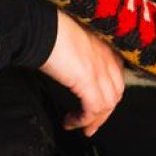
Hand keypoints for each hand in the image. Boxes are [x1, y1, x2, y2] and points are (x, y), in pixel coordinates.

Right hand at [39, 11, 124, 136]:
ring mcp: (100, 69)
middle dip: (105, 112)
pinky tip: (71, 122)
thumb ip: (80, 56)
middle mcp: (107, 58)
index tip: (98, 107)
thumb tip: (72, 71)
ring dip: (94, 120)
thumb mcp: (73, 43)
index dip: (109, 94)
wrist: (39, 26)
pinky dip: (84, 119)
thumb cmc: (48, 30)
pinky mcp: (88, 80)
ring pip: (108, 103)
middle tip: (91, 125)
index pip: (117, 77)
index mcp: (106, 47)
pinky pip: (94, 108)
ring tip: (80, 128)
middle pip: (116, 93)